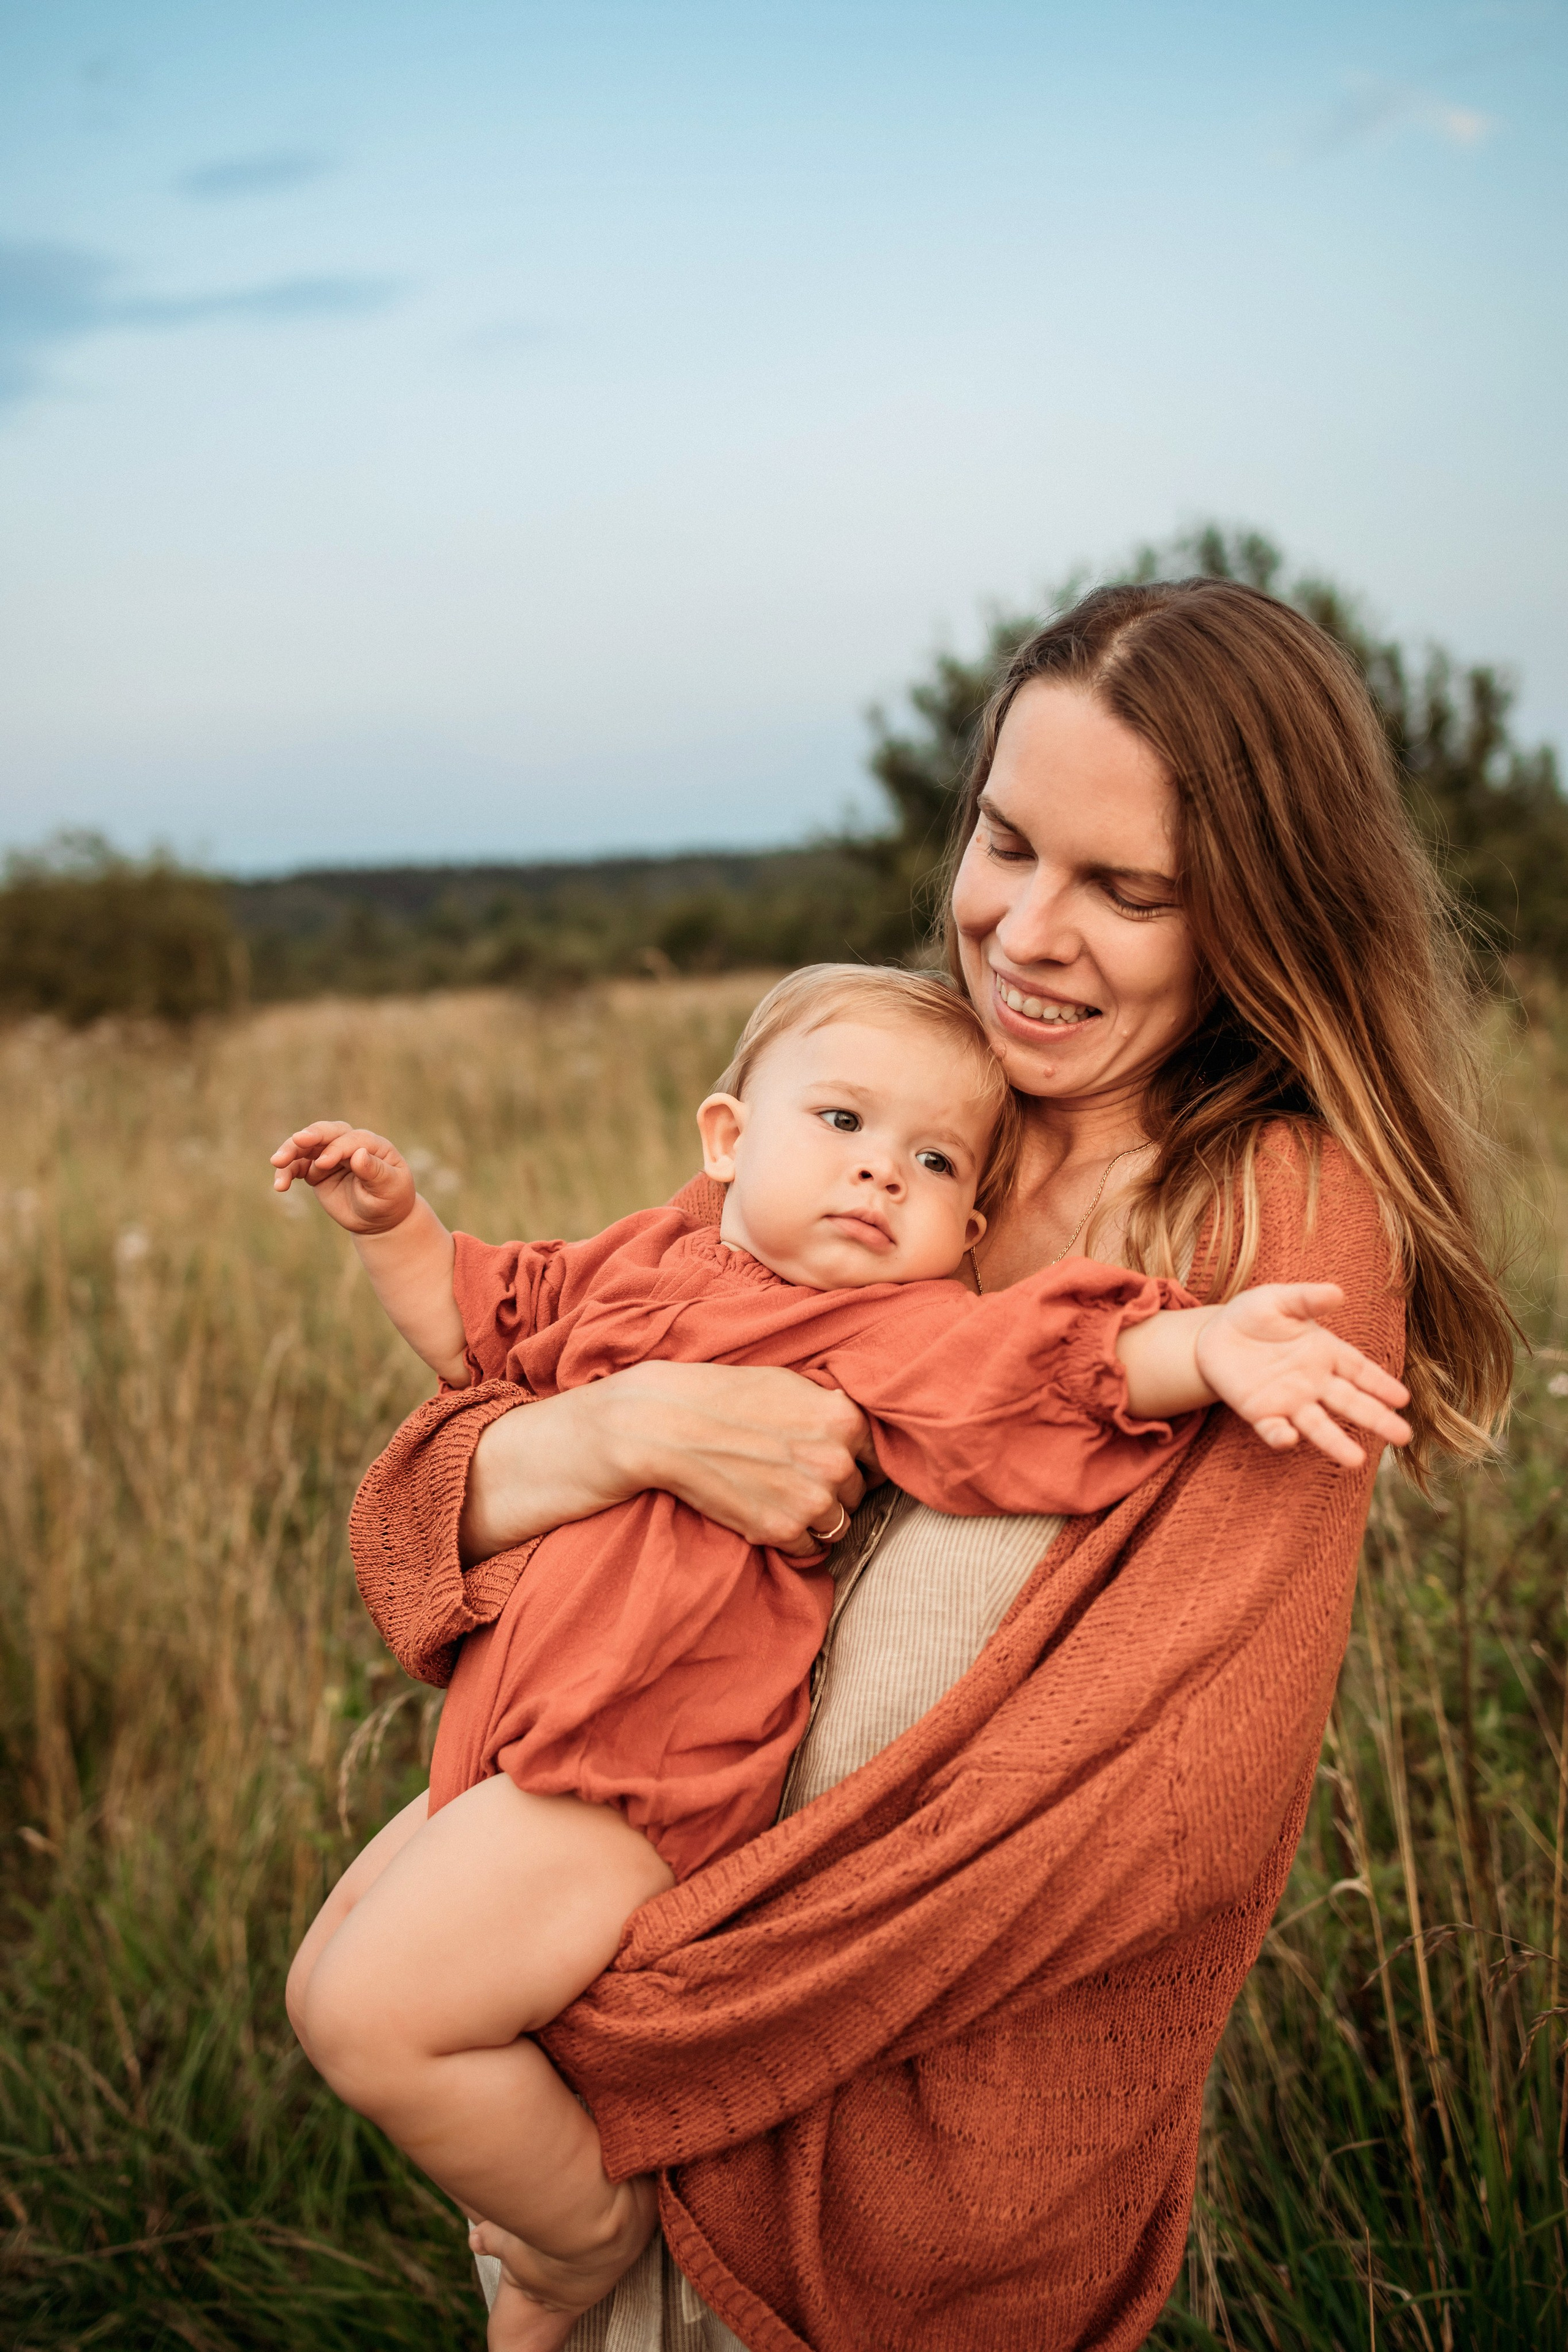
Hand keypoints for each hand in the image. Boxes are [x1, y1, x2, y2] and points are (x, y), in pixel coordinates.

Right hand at [269, 1121, 416, 1236]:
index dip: (337, 1148)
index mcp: (372, 1144)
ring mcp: (330, 1156)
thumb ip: (375, 1172)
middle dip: (311, 1136)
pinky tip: (280, 1185)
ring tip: (277, 1163)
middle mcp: (349, 1145)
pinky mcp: (316, 1170)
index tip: (324, 1163)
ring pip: (307, 1147)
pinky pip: (297, 1167)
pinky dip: (287, 1173)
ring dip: (290, 1152)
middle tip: (296, 1141)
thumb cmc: (390, 1200)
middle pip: (326, 1133)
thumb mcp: (389, 1187)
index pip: (351, 1140)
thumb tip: (359, 1154)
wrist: (379, 1220)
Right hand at [460, 1362, 877, 1564]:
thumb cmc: (722, 1395)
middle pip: (859, 1493)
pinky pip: (808, 1549)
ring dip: (816, 1519)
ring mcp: (811, 1499)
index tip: (838, 1464)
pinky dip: (792, 1540)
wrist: (665, 1425)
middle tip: (797, 1480)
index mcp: (843, 1418)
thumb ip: (828, 1407)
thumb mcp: (787, 1384)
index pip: (879, 1457)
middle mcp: (836, 1460)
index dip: (858, 1462)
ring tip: (780, 1499)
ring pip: (838, 1525)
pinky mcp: (782, 1530)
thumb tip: (855, 1427)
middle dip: (836, 1491)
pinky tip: (764, 1515)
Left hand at [1193, 1283, 1411, 1468]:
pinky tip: (1289, 1438)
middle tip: (1403, 1436)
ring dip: (1335, 1443)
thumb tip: (1338, 1292)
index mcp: (1326, 1353)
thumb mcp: (1279, 1299)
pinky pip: (1272, 1428)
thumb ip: (1306, 1298)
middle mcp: (1314, 1383)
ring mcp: (1289, 1401)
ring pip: (1317, 1425)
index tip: (1403, 1399)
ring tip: (1356, 1461)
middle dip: (1376, 1419)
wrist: (1213, 1335)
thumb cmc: (1254, 1314)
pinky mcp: (1261, 1413)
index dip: (1381, 1384)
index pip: (1360, 1371)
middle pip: (1350, 1403)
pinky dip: (1280, 1435)